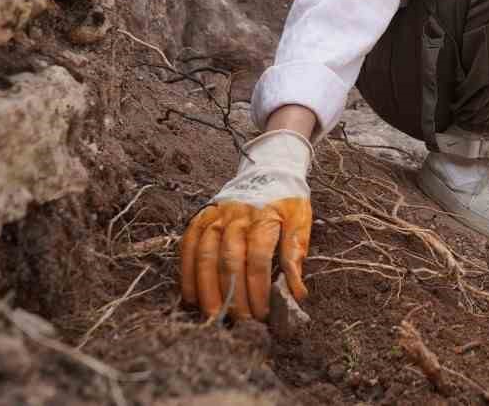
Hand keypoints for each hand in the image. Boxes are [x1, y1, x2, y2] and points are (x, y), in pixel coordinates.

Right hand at [179, 129, 312, 321]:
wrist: (269, 167)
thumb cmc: (287, 200)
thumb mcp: (301, 222)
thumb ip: (296, 255)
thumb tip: (297, 294)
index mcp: (265, 216)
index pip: (259, 257)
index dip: (259, 288)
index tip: (263, 312)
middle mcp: (237, 215)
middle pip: (231, 260)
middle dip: (235, 295)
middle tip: (241, 321)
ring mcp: (216, 215)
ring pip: (206, 255)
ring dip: (208, 289)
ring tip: (214, 315)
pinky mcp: (202, 216)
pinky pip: (189, 245)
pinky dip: (187, 272)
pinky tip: (190, 296)